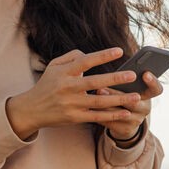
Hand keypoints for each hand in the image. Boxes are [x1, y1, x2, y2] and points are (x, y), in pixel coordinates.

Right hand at [5, 48, 143, 139]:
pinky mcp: (74, 118)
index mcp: (64, 72)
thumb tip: (90, 54)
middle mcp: (67, 87)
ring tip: (137, 96)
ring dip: (119, 99)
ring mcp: (71, 104)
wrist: (31, 109)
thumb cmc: (48, 84)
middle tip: (133, 75)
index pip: (85, 61)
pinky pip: (97, 116)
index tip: (119, 51)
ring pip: (99, 101)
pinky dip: (112, 115)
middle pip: (94, 82)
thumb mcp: (54, 66)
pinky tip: (126, 112)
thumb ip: (72, 56)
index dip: (102, 56)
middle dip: (115, 79)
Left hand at [96, 70, 164, 141]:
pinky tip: (89, 106)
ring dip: (105, 103)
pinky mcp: (125, 129)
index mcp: (148, 95)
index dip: (152, 82)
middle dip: (118, 94)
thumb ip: (125, 77)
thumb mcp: (129, 86)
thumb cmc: (124, 94)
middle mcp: (145, 108)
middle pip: (134, 101)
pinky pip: (111, 121)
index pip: (156, 89)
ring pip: (120, 112)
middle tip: (103, 87)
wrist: (124, 121)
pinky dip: (100, 113)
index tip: (145, 74)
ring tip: (94, 95)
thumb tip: (114, 60)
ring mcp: (136, 120)